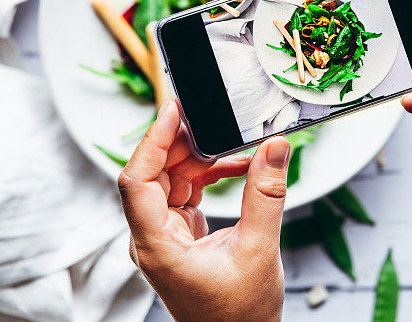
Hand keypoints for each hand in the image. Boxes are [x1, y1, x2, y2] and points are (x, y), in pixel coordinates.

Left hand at [118, 99, 289, 321]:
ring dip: (201, 158)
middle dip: (183, 143)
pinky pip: (185, 191)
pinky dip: (209, 175)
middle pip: (153, 173)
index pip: (136, 181)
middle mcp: (150, 238)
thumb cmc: (239, 314)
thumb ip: (265, 195)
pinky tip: (236, 167)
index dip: (151, 141)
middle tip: (212, 119)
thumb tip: (275, 148)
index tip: (173, 110)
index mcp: (156, 246)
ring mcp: (162, 235)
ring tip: (236, 147)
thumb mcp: (258, 250)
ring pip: (170, 179)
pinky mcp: (177, 233)